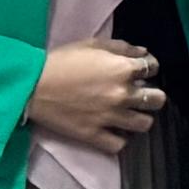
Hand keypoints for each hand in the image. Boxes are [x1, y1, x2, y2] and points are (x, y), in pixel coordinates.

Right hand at [28, 38, 164, 149]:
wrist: (32, 85)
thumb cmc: (61, 60)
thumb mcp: (93, 44)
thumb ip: (121, 47)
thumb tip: (143, 53)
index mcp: (123, 70)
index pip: (152, 68)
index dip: (150, 68)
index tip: (143, 71)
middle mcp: (122, 95)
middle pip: (157, 100)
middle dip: (153, 95)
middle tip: (141, 95)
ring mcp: (109, 117)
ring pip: (144, 124)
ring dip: (140, 118)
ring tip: (130, 115)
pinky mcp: (93, 134)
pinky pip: (119, 144)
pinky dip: (119, 139)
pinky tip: (114, 131)